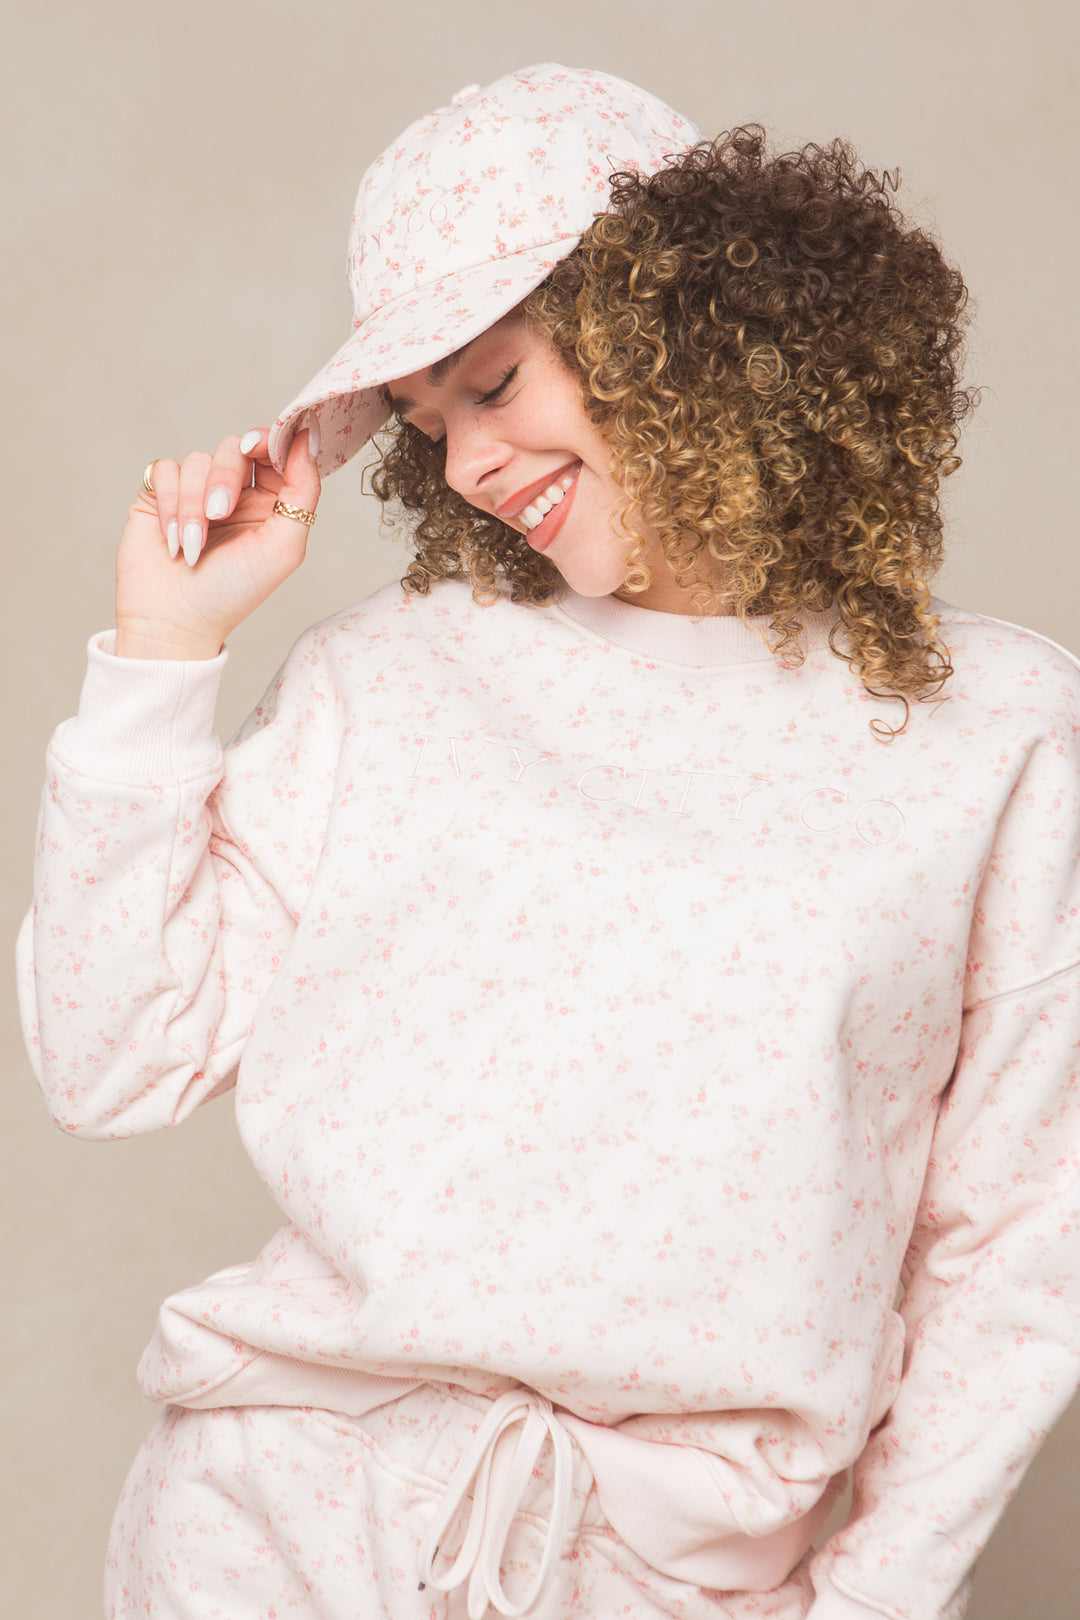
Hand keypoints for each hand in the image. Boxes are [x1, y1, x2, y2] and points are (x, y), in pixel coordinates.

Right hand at [115, 424, 320, 658]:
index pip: (274, 451)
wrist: (174, 621)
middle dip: (225, 478)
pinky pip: (165, 469)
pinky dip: (169, 503)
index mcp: (271, 503)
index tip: (258, 447)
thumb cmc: (234, 593)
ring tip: (192, 546)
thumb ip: (303, 490)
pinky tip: (172, 540)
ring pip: (198, 460)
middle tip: (219, 514)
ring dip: (193, 503)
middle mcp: (235, 493)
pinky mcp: (160, 495)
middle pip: (235, 448)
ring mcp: (196, 492)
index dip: (269, 440)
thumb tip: (307, 437)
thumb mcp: (284, 547)